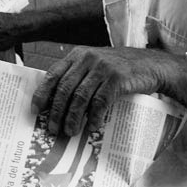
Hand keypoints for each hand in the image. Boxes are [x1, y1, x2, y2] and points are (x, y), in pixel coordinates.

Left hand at [31, 46, 171, 136]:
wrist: (151, 65)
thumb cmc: (119, 68)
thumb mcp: (95, 65)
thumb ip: (78, 76)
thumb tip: (57, 103)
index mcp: (78, 55)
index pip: (53, 74)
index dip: (42, 93)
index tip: (35, 110)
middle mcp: (88, 59)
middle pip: (65, 88)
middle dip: (56, 111)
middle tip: (52, 129)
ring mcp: (103, 68)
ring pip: (80, 97)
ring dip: (73, 118)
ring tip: (70, 132)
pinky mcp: (117, 78)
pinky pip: (100, 102)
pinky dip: (94, 117)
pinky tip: (92, 127)